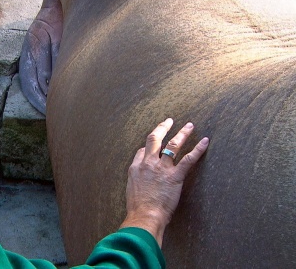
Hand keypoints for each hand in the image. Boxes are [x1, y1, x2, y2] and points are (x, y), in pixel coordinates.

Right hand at [119, 118, 208, 246]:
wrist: (144, 215)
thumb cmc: (138, 208)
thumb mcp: (131, 191)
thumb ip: (136, 180)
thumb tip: (142, 180)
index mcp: (136, 168)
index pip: (142, 151)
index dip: (148, 147)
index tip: (153, 146)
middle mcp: (148, 163)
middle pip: (154, 139)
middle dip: (162, 128)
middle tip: (169, 121)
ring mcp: (162, 168)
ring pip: (173, 145)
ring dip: (182, 133)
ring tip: (190, 126)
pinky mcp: (175, 176)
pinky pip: (188, 159)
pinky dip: (198, 149)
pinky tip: (205, 141)